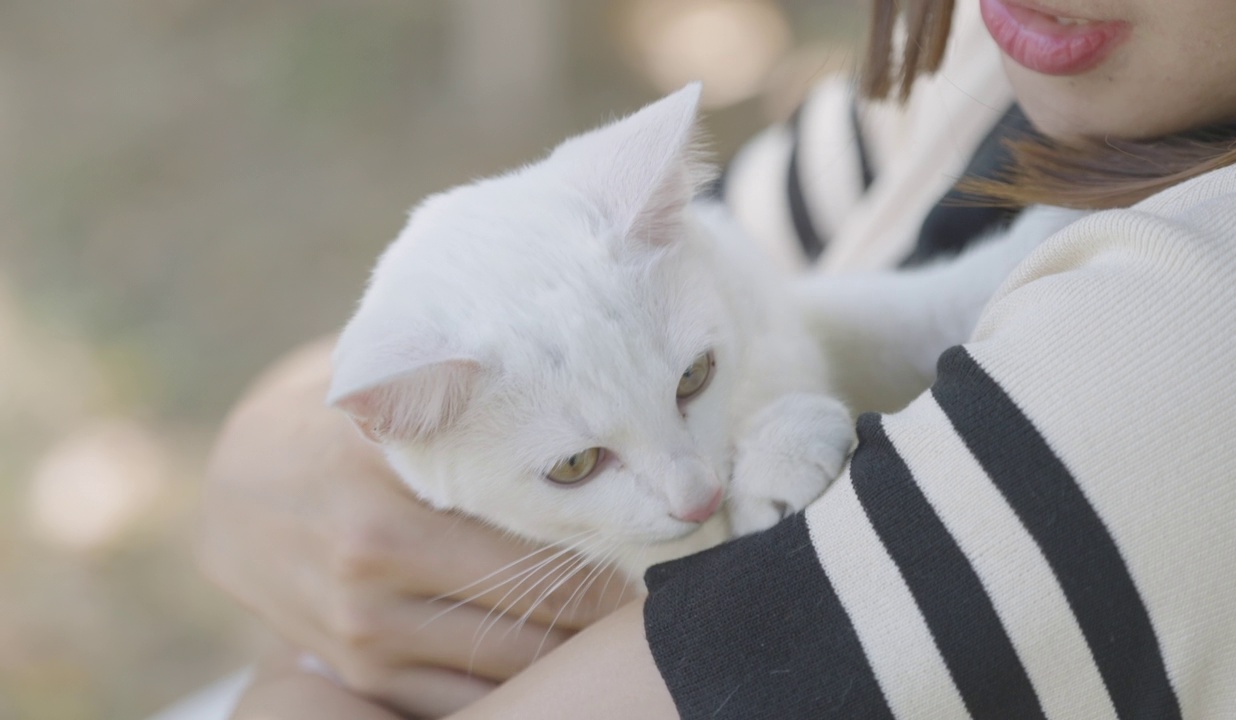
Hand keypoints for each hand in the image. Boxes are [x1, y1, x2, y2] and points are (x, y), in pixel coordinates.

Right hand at [201, 338, 637, 717]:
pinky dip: (521, 686)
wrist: (233, 488)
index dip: (618, 543)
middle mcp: (376, 569)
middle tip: (668, 583)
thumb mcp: (397, 398)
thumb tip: (593, 404)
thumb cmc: (343, 424)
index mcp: (393, 489)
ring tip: (628, 625)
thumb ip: (474, 410)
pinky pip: (464, 702)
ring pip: (513, 665)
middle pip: (539, 608)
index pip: (540, 536)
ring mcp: (365, 632)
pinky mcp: (359, 671)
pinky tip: (560, 658)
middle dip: (610, 603)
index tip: (670, 535)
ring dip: (575, 651)